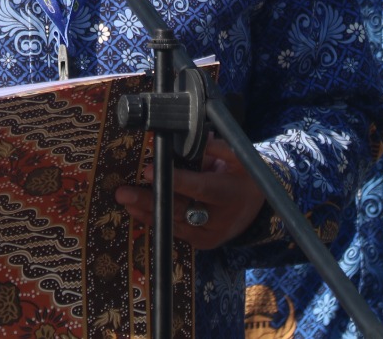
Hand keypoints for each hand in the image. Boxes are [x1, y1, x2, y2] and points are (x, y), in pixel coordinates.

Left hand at [113, 138, 264, 250]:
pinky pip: (175, 232)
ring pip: (173, 224)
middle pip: (179, 209)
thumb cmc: (243, 175)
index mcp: (228, 193)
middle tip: (123, 193)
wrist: (259, 206)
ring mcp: (210, 234)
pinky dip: (156, 221)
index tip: (148, 171)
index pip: (198, 187)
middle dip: (149, 200)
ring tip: (125, 200)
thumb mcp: (238, 157)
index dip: (174, 180)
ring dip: (146, 212)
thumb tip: (190, 138)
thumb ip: (216, 148)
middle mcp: (219, 218)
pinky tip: (137, 211)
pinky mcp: (203, 243)